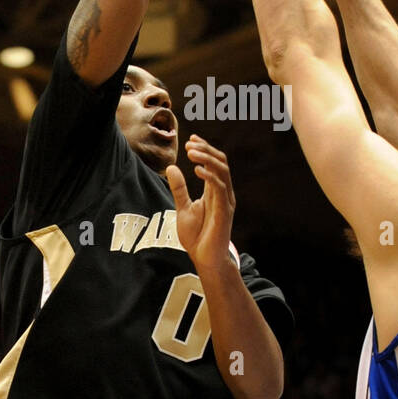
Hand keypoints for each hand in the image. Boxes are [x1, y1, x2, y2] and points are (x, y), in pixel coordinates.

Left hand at [164, 135, 235, 273]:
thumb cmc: (197, 236)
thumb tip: (171, 167)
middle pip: (221, 162)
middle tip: (189, 143)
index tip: (191, 139)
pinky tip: (196, 170)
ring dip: (207, 158)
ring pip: (222, 171)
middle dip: (206, 149)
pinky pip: (219, 188)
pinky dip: (209, 176)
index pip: (215, 162)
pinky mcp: (225, 211)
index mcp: (215, 191)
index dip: (205, 149)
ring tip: (191, 153)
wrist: (205, 259)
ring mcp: (226, 201)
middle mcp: (223, 193)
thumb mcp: (183, 207)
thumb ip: (179, 188)